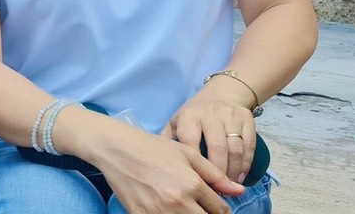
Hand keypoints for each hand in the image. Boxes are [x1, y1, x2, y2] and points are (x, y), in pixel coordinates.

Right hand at [97, 124, 243, 213]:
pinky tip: (166, 208)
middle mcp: (178, 202)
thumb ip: (214, 175)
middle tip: (201, 206)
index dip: (221, 209)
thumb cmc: (151, 148)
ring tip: (184, 206)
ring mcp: (159, 213)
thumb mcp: (186, 154)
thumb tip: (238, 191)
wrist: (115, 149)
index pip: (221, 210)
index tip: (215, 205)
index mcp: (192, 185)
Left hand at [163, 97, 257, 184]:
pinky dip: (246, 165)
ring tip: (228, 187)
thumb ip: (168, 141)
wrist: (222, 93)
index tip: (196, 184)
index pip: (191, 144)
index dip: (195, 167)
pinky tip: (239, 177)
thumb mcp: (176, 122)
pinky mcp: (246, 119)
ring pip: (235, 150)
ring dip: (233, 172)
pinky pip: (249, 147)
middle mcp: (210, 114)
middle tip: (216, 191)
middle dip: (218, 174)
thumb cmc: (194, 115)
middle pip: (217, 149)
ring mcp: (230, 116)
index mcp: (189, 116)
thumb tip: (159, 166)